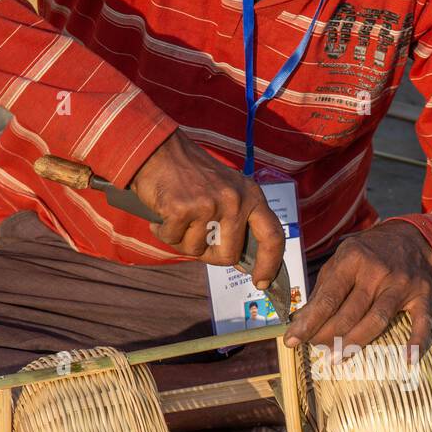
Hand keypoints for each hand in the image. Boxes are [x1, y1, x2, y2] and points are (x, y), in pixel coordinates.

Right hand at [131, 129, 284, 286]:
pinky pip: (173, 240)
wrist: (158, 149)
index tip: (261, 282)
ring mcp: (210, 204)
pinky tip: (163, 212)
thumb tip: (240, 264)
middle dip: (209, 255)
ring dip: (182, 240)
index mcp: (251, 196)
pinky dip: (163, 232)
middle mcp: (235, 200)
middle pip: (228, 256)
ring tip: (178, 216)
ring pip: (197, 251)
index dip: (270, 264)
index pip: (273, 236)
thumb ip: (238, 223)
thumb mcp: (227, 191)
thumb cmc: (192, 176)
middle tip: (194, 237)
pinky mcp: (183, 208)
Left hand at [285, 219, 431, 352]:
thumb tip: (301, 322)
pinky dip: (417, 341)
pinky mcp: (422, 294)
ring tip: (337, 358)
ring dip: (355, 342)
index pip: (328, 298)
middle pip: (349, 313)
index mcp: (352, 260)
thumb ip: (322, 291)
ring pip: (377, 320)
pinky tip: (408, 359)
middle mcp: (377, 271)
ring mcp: (401, 284)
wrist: (409, 237)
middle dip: (328, 335)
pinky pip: (421, 321)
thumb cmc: (367, 254)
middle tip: (316, 349)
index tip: (292, 340)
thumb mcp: (340, 261)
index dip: (309, 322)